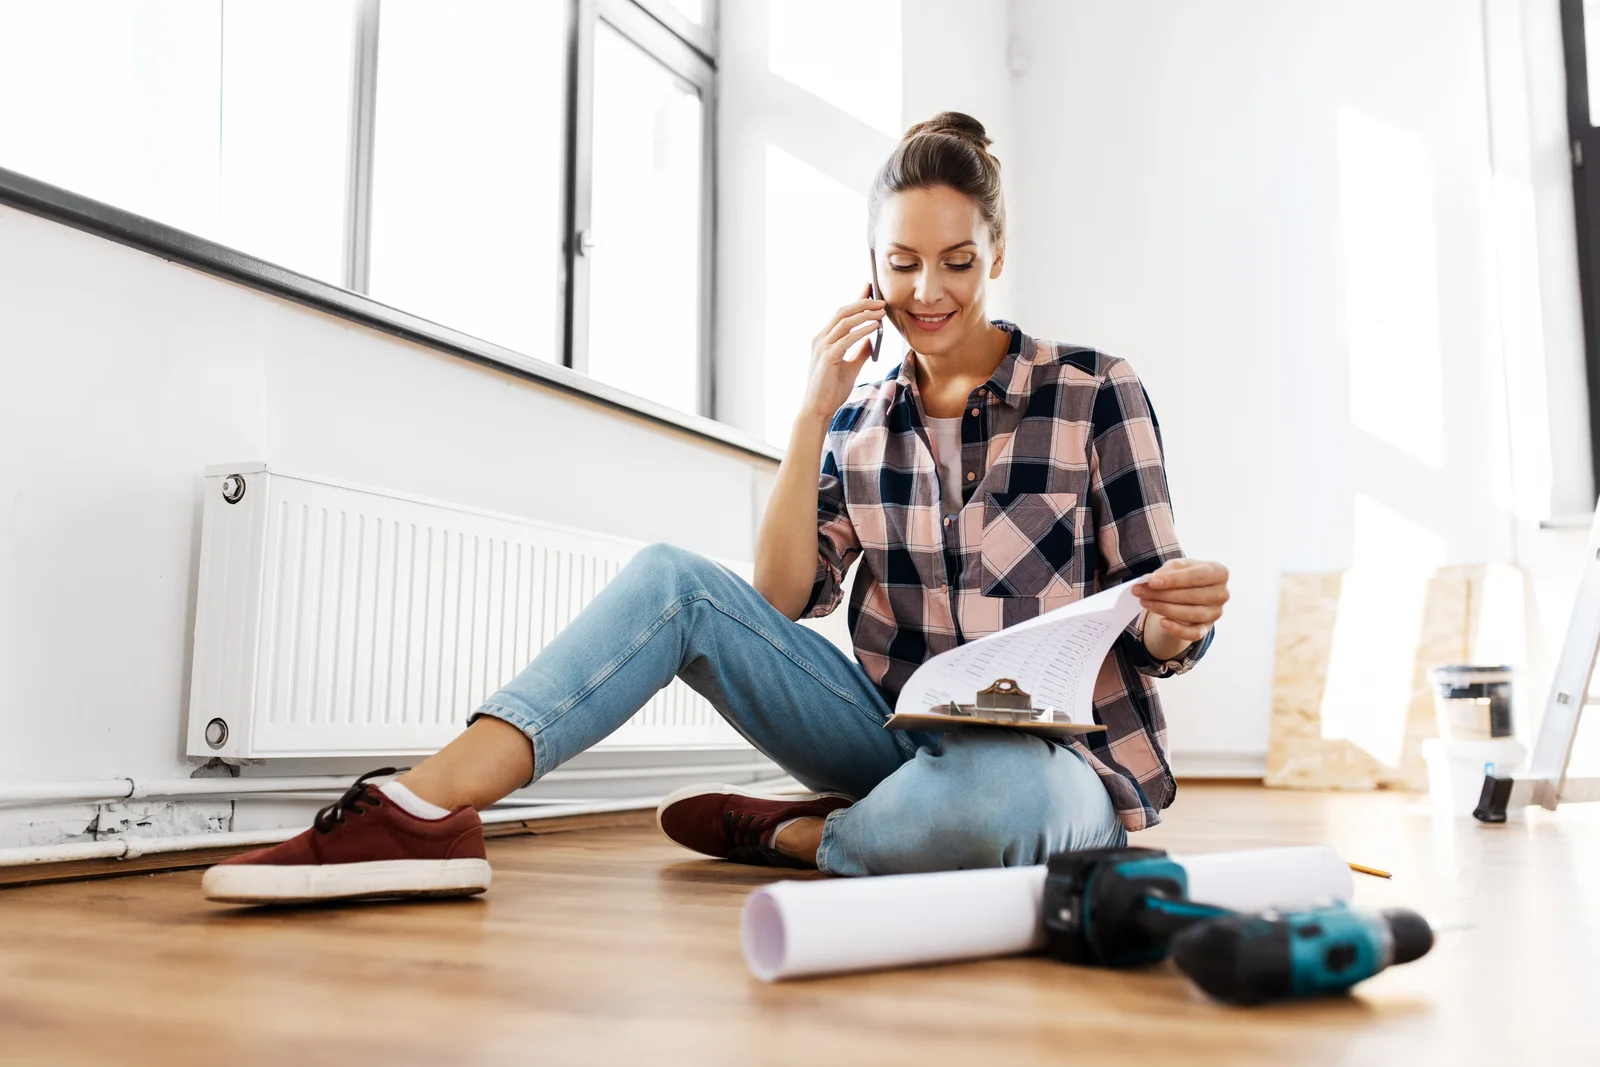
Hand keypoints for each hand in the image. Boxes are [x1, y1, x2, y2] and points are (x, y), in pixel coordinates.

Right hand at [799, 285, 885, 424]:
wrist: (818, 409)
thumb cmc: (831, 389)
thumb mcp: (851, 367)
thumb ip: (860, 351)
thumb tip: (871, 339)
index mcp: (824, 339)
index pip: (841, 313)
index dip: (857, 299)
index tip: (870, 288)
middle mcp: (820, 339)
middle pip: (842, 312)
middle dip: (863, 303)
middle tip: (881, 299)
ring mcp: (822, 347)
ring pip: (844, 322)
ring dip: (864, 314)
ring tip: (882, 311)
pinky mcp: (827, 357)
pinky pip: (847, 339)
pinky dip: (861, 331)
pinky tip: (874, 327)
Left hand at [1131, 559, 1228, 659]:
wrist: (1191, 591)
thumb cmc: (1185, 575)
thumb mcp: (1177, 566)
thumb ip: (1166, 571)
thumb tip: (1150, 581)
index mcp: (1219, 572)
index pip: (1197, 576)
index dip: (1173, 580)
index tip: (1152, 582)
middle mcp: (1222, 593)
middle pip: (1191, 596)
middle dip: (1162, 594)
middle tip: (1139, 592)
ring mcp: (1216, 613)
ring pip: (1190, 614)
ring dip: (1164, 609)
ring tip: (1145, 602)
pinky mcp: (1207, 628)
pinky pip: (1193, 633)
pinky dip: (1178, 630)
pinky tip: (1162, 622)